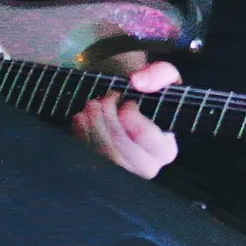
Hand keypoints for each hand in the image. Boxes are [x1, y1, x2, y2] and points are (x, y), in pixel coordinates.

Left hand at [72, 57, 180, 178]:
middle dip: (104, 121)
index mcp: (165, 149)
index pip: (143, 136)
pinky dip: (80, 135)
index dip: (128, 115)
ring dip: (91, 126)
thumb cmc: (153, 95)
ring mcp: (123, 171)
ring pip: (100, 156)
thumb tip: (137, 82)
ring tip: (91, 105)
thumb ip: (159, 74)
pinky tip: (81, 118)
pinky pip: (86, 157)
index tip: (125, 102)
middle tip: (100, 100)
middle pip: (118, 151)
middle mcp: (146, 167)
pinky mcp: (103, 168)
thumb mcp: (165, 77)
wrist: (138, 108)